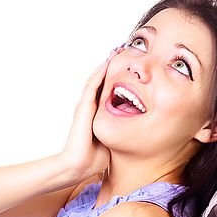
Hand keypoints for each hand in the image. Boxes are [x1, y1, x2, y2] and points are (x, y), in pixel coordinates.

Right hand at [59, 46, 123, 181]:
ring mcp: (85, 106)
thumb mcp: (114, 141)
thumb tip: (138, 131)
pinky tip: (107, 63)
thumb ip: (122, 133)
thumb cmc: (94, 158)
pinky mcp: (83, 109)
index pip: (108, 90)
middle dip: (112, 65)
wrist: (78, 166)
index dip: (118, 77)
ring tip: (116, 50)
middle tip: (123, 50)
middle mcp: (90, 107)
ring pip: (96, 79)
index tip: (129, 65)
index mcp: (97, 114)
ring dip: (106, 64)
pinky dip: (100, 74)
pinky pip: (92, 87)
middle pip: (102, 80)